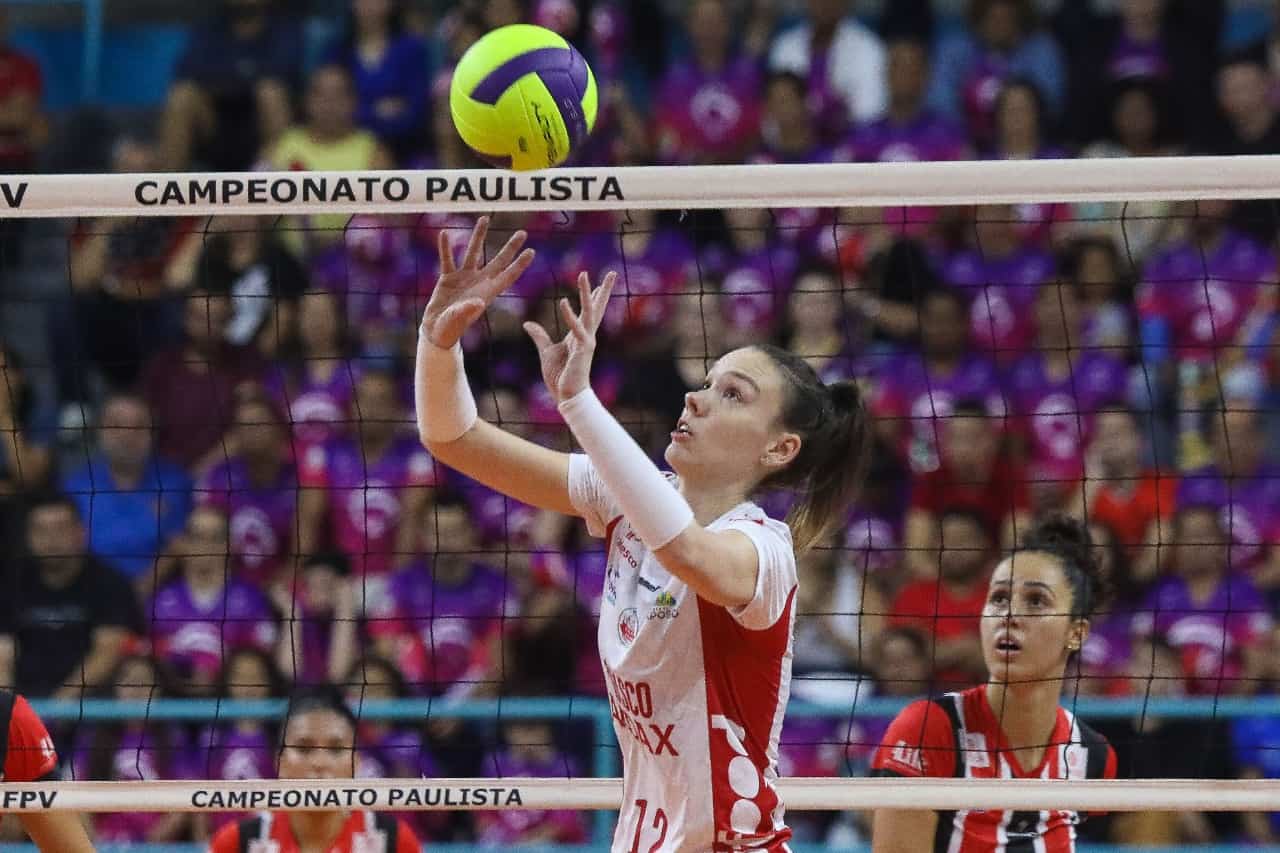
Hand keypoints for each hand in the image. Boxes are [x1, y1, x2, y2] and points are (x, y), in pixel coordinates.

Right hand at [421, 216, 535, 348]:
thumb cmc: (450, 328)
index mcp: (487, 293)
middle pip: (499, 261)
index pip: (508, 275)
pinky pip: (447, 259)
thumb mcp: (459, 320)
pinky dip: (445, 247)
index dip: (520, 264)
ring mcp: (464, 278)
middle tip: (523, 233)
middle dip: (510, 247)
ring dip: (479, 235)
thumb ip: (468, 310)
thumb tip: (479, 302)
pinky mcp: (448, 277)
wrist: (436, 330)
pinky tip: (445, 234)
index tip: (532, 251)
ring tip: (484, 218)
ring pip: (473, 252)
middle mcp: (479, 282)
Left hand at [523, 270, 616, 403]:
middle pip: (597, 307)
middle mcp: (586, 335)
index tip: (599, 283)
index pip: (588, 311)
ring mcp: (586, 341)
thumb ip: (539, 336)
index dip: (594, 297)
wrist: (566, 396)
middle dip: (604, 289)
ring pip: (589, 312)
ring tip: (585, 274)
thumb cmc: (560, 377)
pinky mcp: (582, 349)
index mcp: (579, 335)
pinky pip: (576, 329)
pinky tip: (564, 301)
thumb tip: (527, 324)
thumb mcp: (546, 352)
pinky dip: (570, 315)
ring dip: (587, 292)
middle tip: (612, 272)